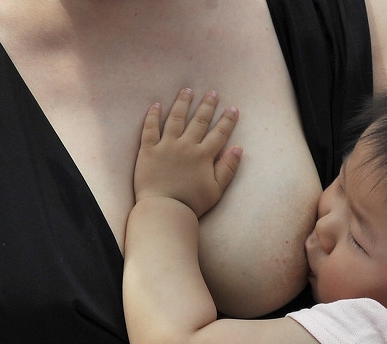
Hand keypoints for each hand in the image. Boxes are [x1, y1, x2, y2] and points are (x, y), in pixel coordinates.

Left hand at [134, 88, 241, 216]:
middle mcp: (186, 146)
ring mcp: (166, 147)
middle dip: (207, 105)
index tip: (232, 108)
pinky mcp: (148, 151)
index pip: (219, 133)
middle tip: (212, 93)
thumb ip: (228, 168)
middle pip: (199, 121)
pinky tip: (156, 104)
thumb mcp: (216, 189)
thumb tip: (239, 148)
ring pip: (175, 119)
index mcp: (203, 156)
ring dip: (182, 103)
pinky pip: (150, 129)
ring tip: (187, 90)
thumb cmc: (191, 203)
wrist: (164, 210)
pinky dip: (153, 116)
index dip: (227, 120)